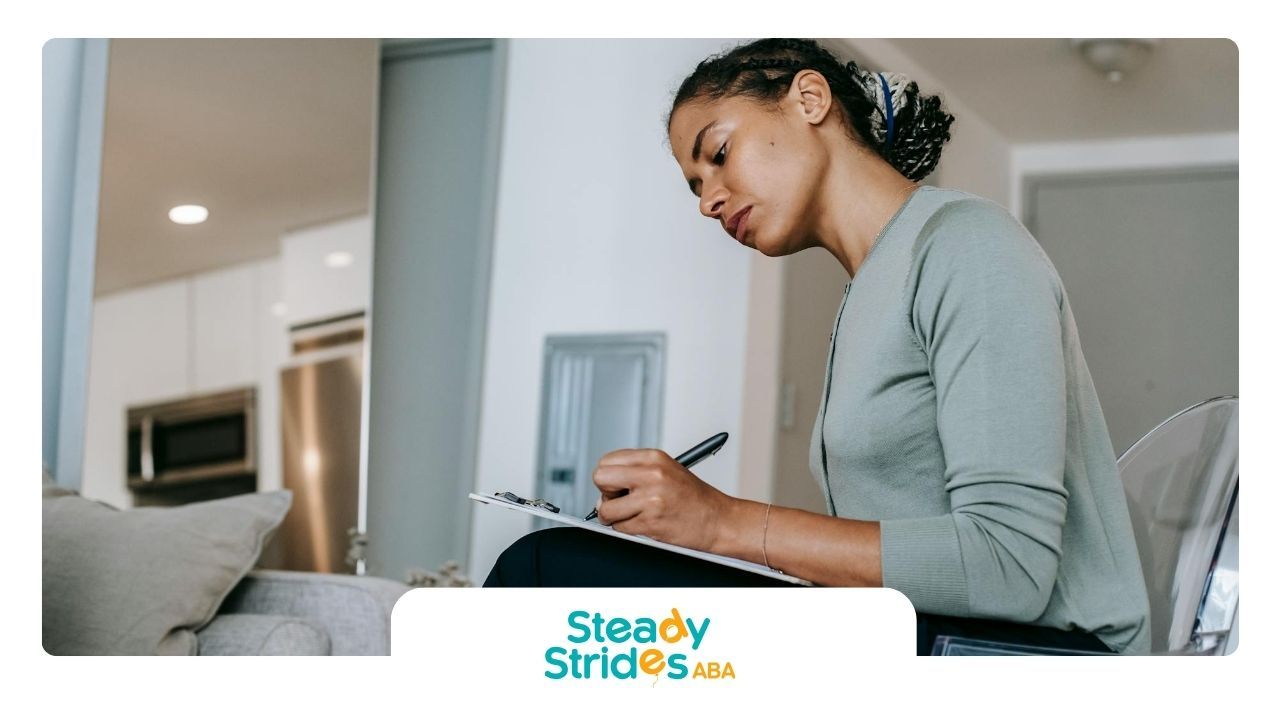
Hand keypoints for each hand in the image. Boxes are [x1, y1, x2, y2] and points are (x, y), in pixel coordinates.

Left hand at [591, 448, 732, 551]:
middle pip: (600, 478)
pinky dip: (627, 529)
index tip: (616, 485)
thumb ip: (636, 471)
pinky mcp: (651, 521)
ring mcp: (651, 498)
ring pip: (606, 508)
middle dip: (605, 493)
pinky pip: (620, 527)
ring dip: (613, 517)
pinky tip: (644, 524)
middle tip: (619, 501)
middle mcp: (652, 474)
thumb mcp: (667, 470)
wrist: (718, 520)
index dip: (608, 476)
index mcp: (654, 457)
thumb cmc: (694, 498)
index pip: (607, 461)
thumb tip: (603, 485)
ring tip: (632, 516)